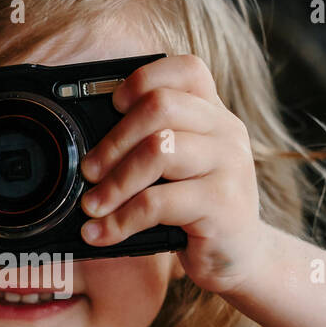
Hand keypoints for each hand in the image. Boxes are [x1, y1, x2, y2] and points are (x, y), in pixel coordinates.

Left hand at [77, 54, 267, 294]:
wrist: (239, 257)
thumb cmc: (197, 211)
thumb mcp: (178, 170)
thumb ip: (150, 146)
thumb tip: (86, 151)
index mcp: (213, 115)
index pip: (186, 69)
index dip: (143, 80)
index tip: (113, 106)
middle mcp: (226, 131)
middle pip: (161, 107)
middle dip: (113, 141)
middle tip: (89, 171)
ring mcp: (230, 165)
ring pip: (158, 150)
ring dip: (114, 182)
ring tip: (91, 206)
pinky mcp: (223, 204)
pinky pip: (158, 202)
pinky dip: (121, 220)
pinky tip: (102, 234)